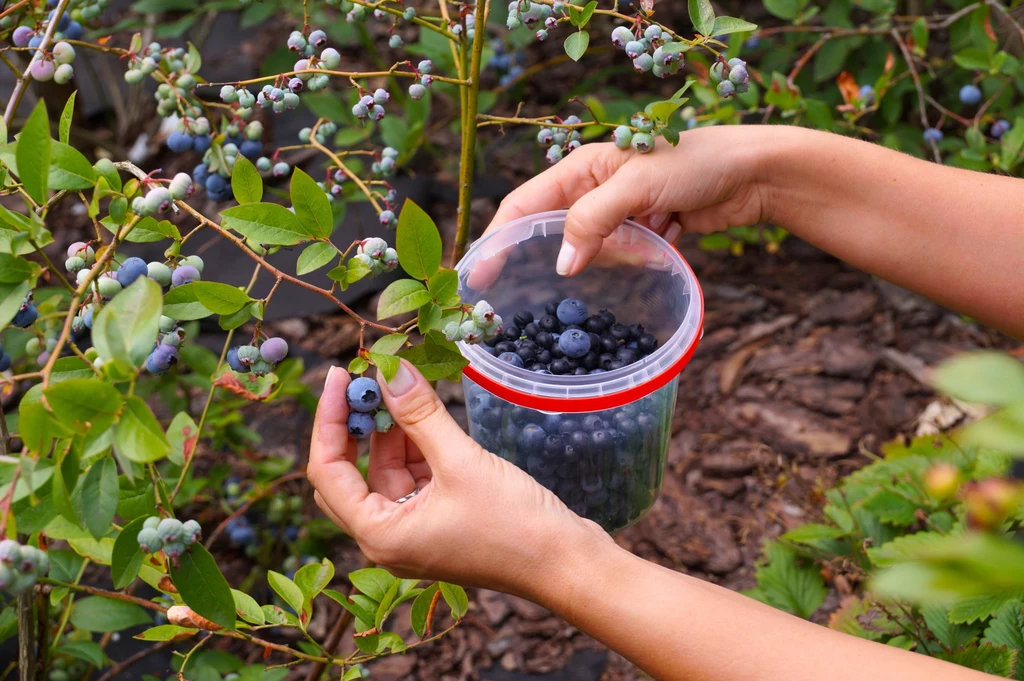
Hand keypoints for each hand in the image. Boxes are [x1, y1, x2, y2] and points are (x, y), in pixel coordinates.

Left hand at [307, 360, 611, 594]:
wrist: (567, 563)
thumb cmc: (515, 524)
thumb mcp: (461, 462)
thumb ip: (420, 414)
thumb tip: (391, 370)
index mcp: (379, 535)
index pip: (327, 471)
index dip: (329, 418)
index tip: (342, 374)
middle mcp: (387, 538)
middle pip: (348, 473)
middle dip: (355, 424)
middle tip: (367, 377)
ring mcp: (414, 532)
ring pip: (383, 471)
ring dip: (390, 429)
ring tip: (402, 383)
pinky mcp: (439, 522)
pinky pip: (413, 477)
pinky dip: (415, 444)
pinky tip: (425, 412)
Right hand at [486, 126, 779, 275]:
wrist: (754, 173)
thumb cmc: (695, 162)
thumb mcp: (636, 186)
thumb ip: (593, 222)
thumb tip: (562, 266)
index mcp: (580, 169)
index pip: (524, 206)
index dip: (499, 239)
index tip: (481, 277)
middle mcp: (593, 190)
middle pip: (561, 234)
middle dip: (584, 251)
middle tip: (619, 249)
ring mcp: (620, 213)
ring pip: (598, 251)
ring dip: (627, 251)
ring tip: (661, 229)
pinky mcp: (645, 231)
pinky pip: (629, 255)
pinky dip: (648, 252)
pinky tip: (674, 232)